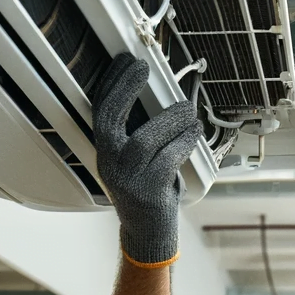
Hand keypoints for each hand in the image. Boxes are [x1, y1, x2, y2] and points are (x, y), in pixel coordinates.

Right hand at [91, 53, 201, 266]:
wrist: (149, 234)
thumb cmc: (149, 190)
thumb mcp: (139, 159)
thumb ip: (143, 131)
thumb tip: (164, 95)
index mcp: (105, 152)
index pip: (100, 111)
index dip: (111, 83)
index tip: (125, 60)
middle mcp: (110, 164)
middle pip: (110, 119)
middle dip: (125, 88)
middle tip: (143, 67)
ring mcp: (127, 179)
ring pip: (144, 140)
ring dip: (169, 119)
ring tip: (188, 109)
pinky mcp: (148, 192)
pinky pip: (167, 159)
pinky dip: (183, 142)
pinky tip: (195, 133)